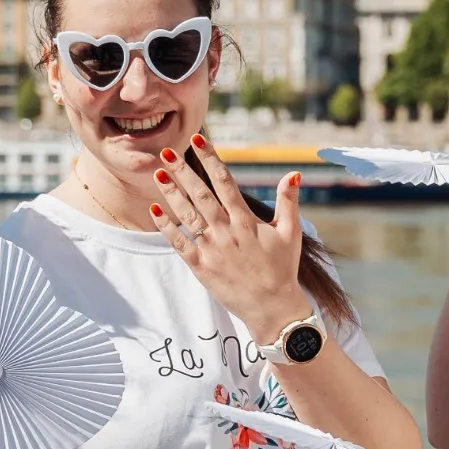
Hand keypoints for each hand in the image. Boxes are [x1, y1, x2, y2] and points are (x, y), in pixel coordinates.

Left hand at [151, 137, 313, 344]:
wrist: (272, 308)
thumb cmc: (282, 269)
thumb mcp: (291, 232)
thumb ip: (289, 202)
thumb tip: (293, 173)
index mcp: (247, 221)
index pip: (225, 182)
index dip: (211, 159)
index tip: (198, 140)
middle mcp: (227, 232)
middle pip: (201, 195)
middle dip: (183, 172)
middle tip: (166, 153)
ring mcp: (212, 250)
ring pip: (187, 216)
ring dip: (171, 194)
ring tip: (158, 174)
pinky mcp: (202, 267)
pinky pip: (180, 244)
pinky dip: (167, 228)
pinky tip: (155, 211)